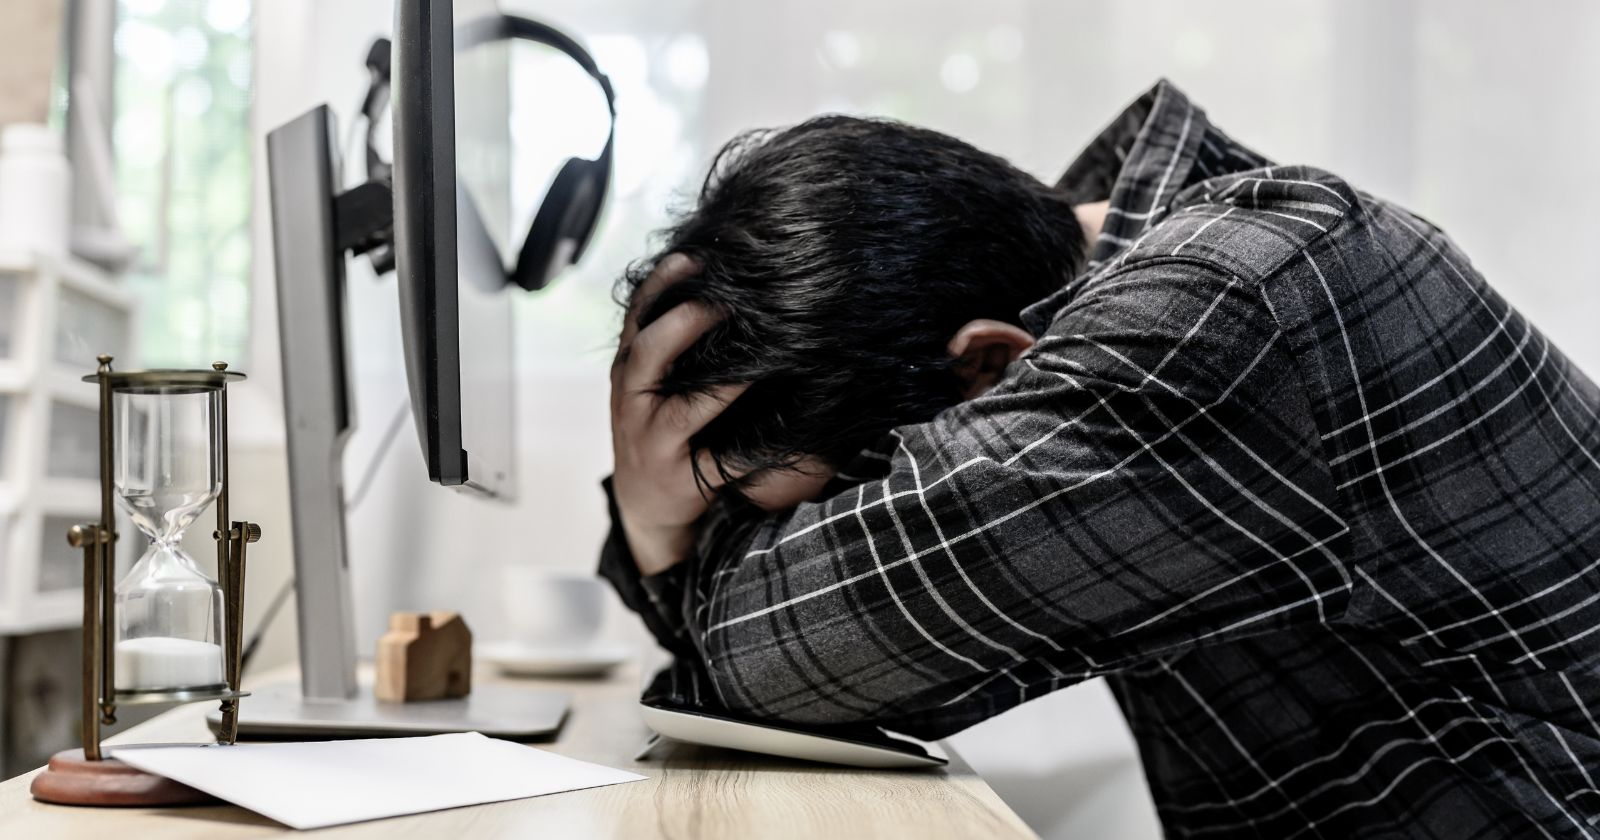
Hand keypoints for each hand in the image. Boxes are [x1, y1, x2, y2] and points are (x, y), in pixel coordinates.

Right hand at [610, 255, 745, 575]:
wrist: (645, 504)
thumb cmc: (657, 429)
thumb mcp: (648, 383)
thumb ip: (667, 342)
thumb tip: (712, 283)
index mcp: (628, 371)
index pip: (637, 318)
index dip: (661, 285)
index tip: (692, 257)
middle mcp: (632, 402)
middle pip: (649, 353)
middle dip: (684, 322)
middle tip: (723, 300)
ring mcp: (652, 441)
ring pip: (682, 410)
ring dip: (720, 384)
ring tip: (755, 358)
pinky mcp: (679, 477)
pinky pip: (719, 461)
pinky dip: (748, 447)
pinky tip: (780, 429)